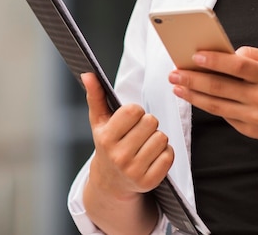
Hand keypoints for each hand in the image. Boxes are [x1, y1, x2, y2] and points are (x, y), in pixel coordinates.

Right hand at [82, 73, 173, 200]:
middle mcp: (119, 157)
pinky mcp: (149, 182)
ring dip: (157, 138)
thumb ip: (95, 96)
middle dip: (148, 124)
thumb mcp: (99, 122)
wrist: (110, 183)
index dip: (136, 112)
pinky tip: (151, 157)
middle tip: (138, 134)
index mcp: (106, 139)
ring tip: (144, 145)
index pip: (134, 110)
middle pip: (151, 122)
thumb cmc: (107, 144)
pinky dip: (165, 153)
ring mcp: (134, 171)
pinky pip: (169, 154)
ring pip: (162, 137)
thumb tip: (88, 74)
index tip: (129, 120)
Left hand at [168, 47, 257, 145]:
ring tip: (177, 87)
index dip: (215, 60)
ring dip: (193, 95)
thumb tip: (225, 53)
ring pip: (217, 105)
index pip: (238, 66)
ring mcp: (255, 116)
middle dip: (194, 79)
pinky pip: (224, 115)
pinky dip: (207, 105)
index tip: (194, 56)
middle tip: (174, 73)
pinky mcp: (250, 130)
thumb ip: (253, 55)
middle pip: (221, 87)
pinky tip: (195, 97)